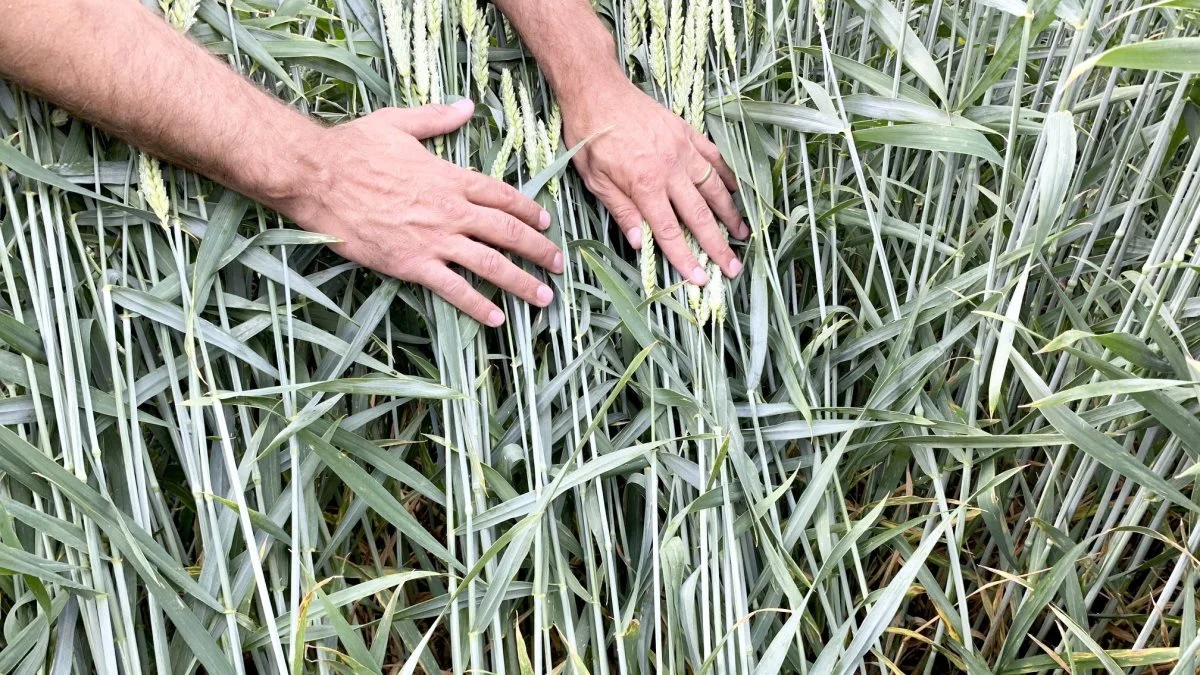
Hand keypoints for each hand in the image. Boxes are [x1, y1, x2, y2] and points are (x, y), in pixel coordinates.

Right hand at [280, 100, 562, 326]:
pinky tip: (497, 318)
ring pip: (490, 264)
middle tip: (559, 265)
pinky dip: (478, 305)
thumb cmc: (352, 148)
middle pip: (507, 232)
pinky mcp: (412, 264)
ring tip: (543, 297)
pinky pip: (454, 289)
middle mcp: (450, 210)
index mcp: (450, 177)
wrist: (318, 178)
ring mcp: (434, 240)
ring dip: (521, 282)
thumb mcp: (398, 123)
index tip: (546, 222)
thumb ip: (437, 118)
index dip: (528, 210)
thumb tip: (467, 106)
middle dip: (539, 249)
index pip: (502, 195)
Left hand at [561, 79, 747, 284]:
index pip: (669, 231)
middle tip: (733, 266)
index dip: (686, 257)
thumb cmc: (589, 136)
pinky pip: (714, 157)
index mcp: (645, 184)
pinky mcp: (687, 132)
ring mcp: (682, 148)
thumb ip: (621, 211)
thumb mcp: (595, 180)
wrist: (596, 90)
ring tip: (742, 233)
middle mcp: (670, 168)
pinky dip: (727, 175)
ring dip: (730, 212)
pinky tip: (736, 190)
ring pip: (714, 186)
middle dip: (718, 243)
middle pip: (700, 214)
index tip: (701, 278)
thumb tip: (641, 243)